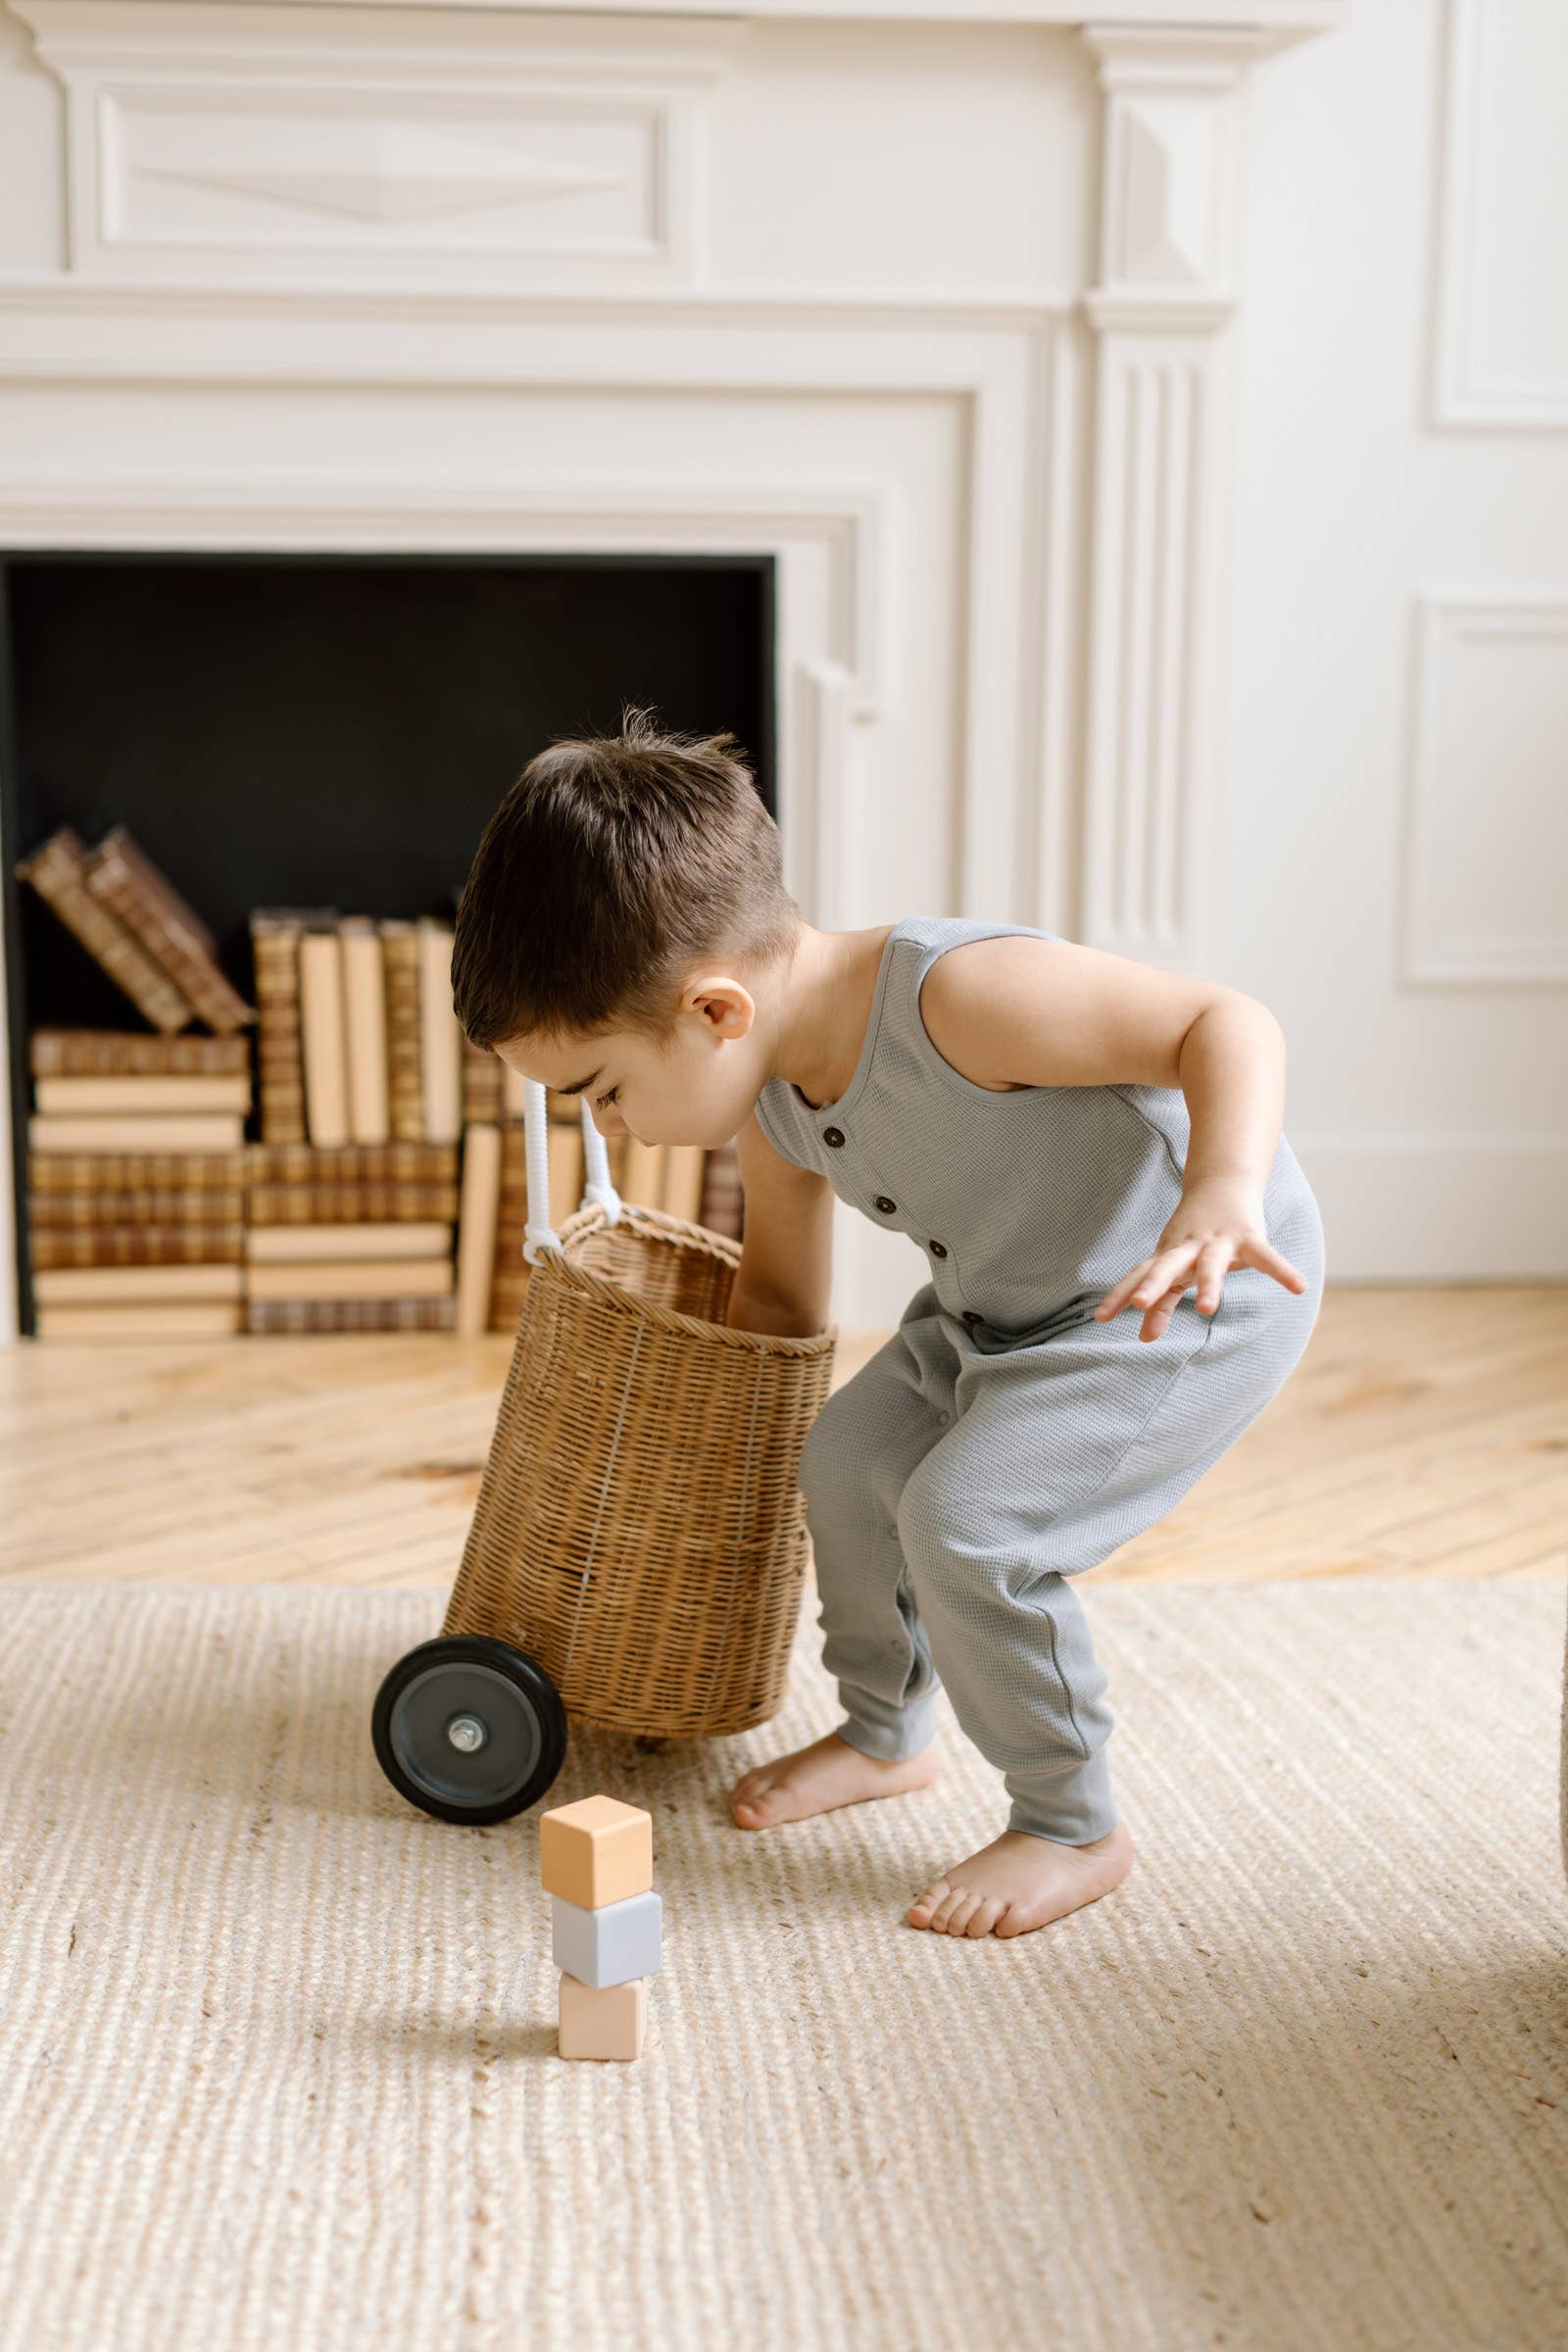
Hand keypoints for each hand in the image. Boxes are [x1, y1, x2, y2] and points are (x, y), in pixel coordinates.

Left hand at [1092, 1178, 1308, 1342]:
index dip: (1120, 1294)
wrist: (1223, 1182)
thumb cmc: (1193, 1235)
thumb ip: (1163, 1302)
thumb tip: (1143, 1337)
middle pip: (1167, 1267)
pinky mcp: (1249, 1237)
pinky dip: (1282, 1271)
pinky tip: (1299, 1287)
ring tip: (1209, 1311)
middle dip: (1153, 1285)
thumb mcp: (1177, 1267)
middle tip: (1139, 1304)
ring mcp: (1219, 1241)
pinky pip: (1267, 1257)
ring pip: (1211, 1265)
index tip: (1100, 1318)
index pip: (1139, 1275)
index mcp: (1168, 1255)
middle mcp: (1188, 1248)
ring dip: (1210, 1285)